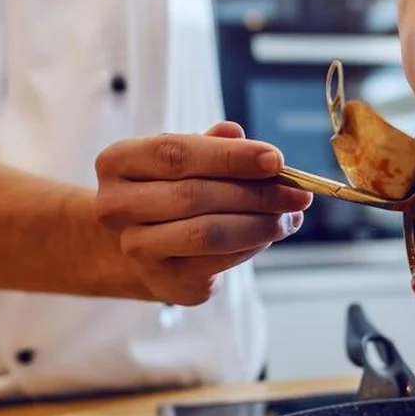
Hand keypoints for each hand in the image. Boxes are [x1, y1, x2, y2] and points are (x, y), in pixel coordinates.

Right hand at [94, 122, 310, 305]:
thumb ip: (211, 146)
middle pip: (194, 196)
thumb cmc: (169, 191)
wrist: (143, 246)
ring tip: (290, 216)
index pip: (176, 154)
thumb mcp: (184, 160)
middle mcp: (116, 207)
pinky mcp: (165, 281)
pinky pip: (219, 261)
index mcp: (118, 162)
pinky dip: (252, 245)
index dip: (230, 157)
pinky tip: (270, 233)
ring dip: (260, 224)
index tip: (276, 160)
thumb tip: (238, 134)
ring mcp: (137, 249)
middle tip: (298, 194)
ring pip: (207, 233)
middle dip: (256, 194)